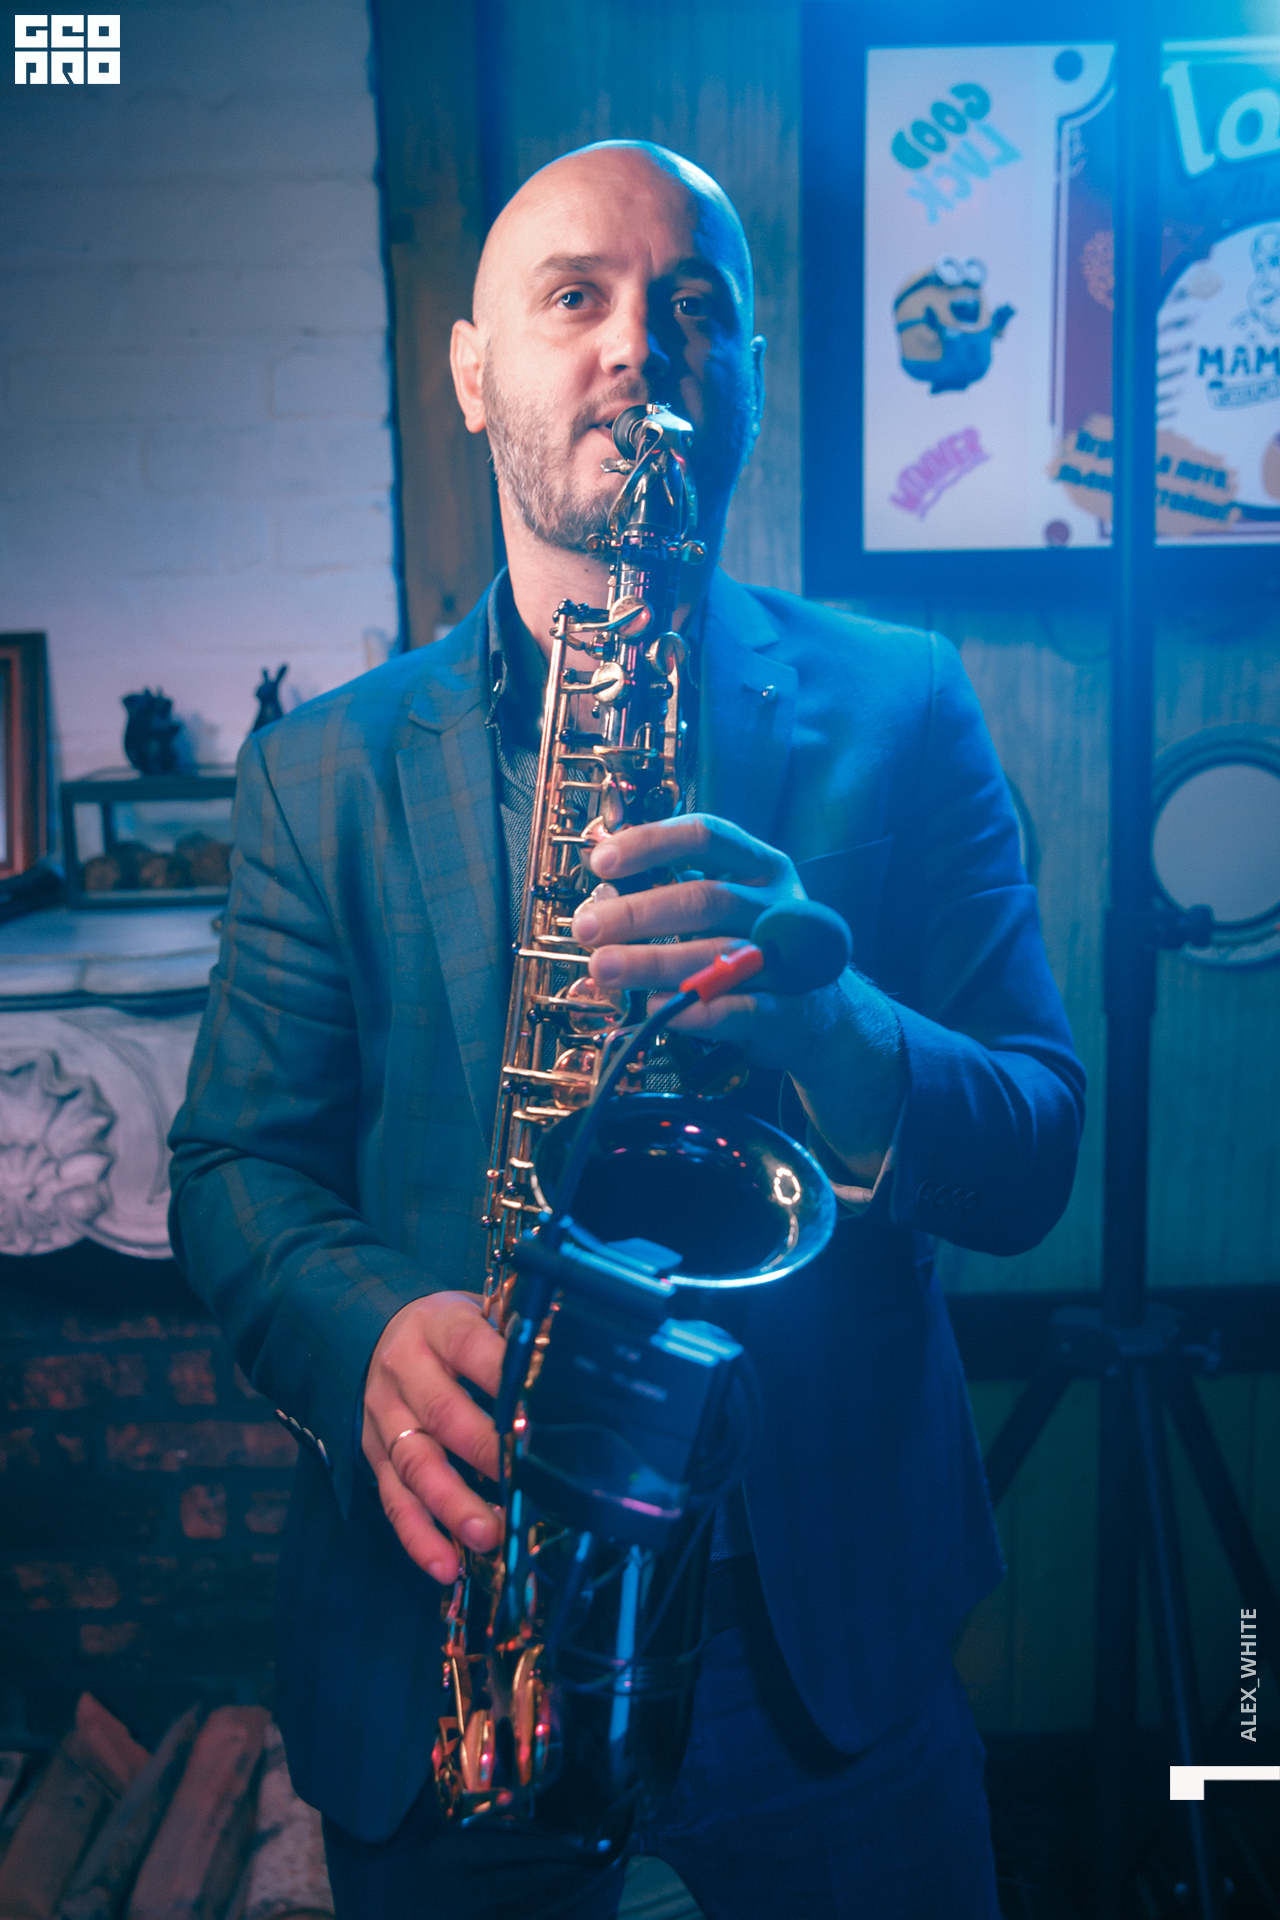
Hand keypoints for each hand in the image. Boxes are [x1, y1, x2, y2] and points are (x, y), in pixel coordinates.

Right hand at [362, 1292, 505, 1583]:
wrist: (378, 1334)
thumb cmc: (450, 1331)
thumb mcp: (477, 1314)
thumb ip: (513, 1337)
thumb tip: (574, 1359)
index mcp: (438, 1325)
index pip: (469, 1345)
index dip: (500, 1375)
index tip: (533, 1410)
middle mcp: (405, 1369)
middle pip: (442, 1413)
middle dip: (483, 1453)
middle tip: (520, 1484)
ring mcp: (385, 1415)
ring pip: (415, 1463)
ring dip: (451, 1505)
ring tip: (486, 1536)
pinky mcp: (373, 1453)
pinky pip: (393, 1497)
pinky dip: (417, 1535)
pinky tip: (444, 1564)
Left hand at [570, 813, 904, 1174]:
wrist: (819, 1010)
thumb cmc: (751, 943)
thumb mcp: (721, 901)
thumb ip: (667, 890)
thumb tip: (601, 896)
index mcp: (760, 864)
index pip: (706, 835)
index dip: (651, 843)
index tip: (601, 862)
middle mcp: (777, 905)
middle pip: (706, 899)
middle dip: (638, 913)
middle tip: (587, 928)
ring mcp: (785, 958)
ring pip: (718, 956)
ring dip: (653, 962)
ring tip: (603, 968)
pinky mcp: (785, 1010)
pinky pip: (738, 1010)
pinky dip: (694, 1012)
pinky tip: (654, 1008)